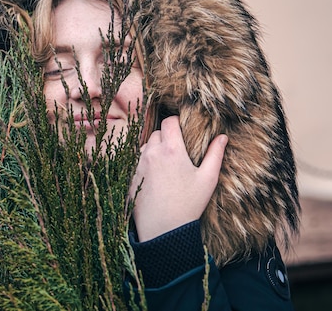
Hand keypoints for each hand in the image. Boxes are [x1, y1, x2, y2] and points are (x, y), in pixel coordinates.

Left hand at [131, 116, 227, 241]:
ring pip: (145, 146)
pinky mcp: (130, 176)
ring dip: (154, 150)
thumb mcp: (207, 180)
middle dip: (166, 137)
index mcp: (171, 150)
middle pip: (157, 133)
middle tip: (177, 152)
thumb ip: (215, 155)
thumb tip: (222, 137)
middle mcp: (151, 153)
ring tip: (167, 166)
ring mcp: (138, 164)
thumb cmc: (188, 205)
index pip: (169, 122)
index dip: (176, 122)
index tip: (182, 129)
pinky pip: (136, 162)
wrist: (163, 229)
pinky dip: (145, 164)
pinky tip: (155, 178)